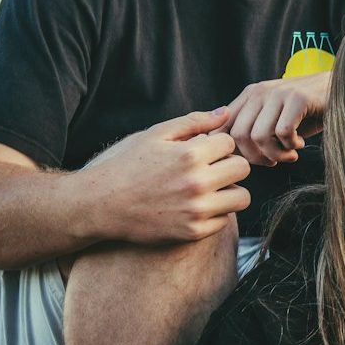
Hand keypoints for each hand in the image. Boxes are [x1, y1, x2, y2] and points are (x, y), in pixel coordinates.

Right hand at [83, 108, 251, 243]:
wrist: (101, 204)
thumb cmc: (128, 165)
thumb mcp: (155, 135)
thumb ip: (194, 122)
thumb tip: (226, 112)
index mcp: (189, 155)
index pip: (230, 142)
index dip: (217, 145)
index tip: (203, 151)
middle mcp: (196, 183)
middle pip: (243, 168)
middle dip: (229, 165)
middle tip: (211, 169)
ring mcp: (196, 210)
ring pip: (242, 197)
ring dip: (230, 191)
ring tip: (210, 188)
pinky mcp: (193, 232)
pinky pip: (225, 220)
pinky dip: (216, 213)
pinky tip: (196, 206)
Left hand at [219, 72, 331, 165]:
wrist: (342, 91)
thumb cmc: (307, 113)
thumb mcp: (275, 120)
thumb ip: (252, 130)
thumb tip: (228, 155)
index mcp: (249, 96)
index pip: (222, 127)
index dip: (233, 151)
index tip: (254, 161)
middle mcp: (259, 91)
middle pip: (239, 135)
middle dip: (255, 158)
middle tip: (273, 162)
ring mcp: (279, 93)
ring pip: (259, 136)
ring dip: (275, 154)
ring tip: (289, 155)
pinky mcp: (298, 98)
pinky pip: (283, 132)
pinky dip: (291, 146)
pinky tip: (300, 144)